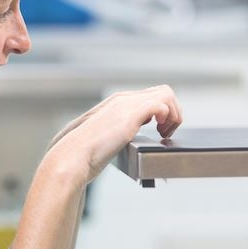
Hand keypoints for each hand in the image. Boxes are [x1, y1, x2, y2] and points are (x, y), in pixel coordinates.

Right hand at [45, 85, 181, 183]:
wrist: (73, 156)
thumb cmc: (86, 153)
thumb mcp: (106, 136)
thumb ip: (118, 130)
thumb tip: (124, 135)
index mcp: (118, 102)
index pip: (152, 95)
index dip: (163, 112)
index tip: (160, 130)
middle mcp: (123, 99)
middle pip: (163, 91)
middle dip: (173, 112)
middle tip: (166, 133)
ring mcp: (127, 106)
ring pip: (167, 94)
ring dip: (174, 114)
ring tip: (165, 133)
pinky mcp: (130, 117)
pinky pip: (161, 105)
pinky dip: (168, 118)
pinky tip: (160, 132)